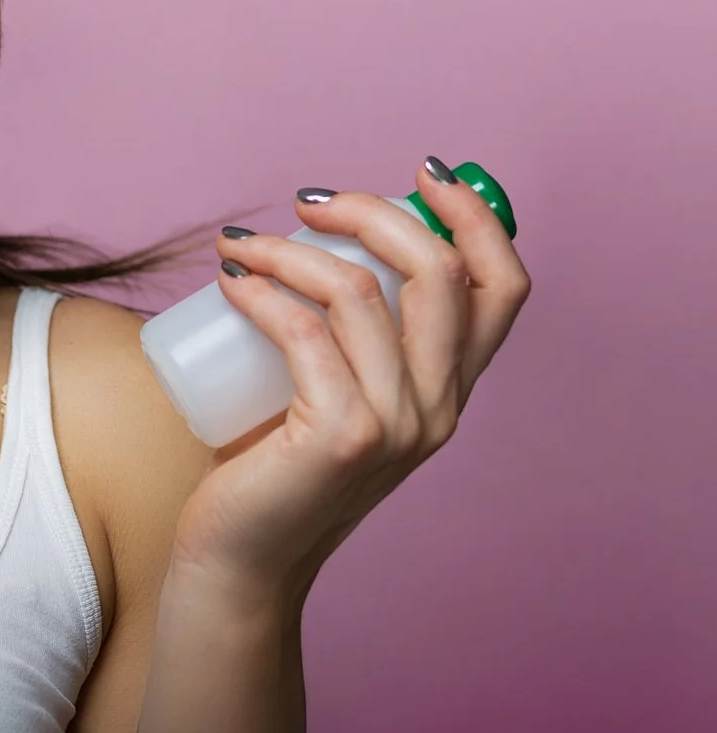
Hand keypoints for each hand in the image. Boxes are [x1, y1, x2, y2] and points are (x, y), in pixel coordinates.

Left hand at [168, 157, 532, 600]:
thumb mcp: (334, 390)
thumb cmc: (271, 465)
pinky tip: (229, 281)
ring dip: (290, 250)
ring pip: (360, 291)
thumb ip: (347, 339)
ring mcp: (398, 424)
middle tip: (307, 203)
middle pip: (441, 271)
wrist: (242, 559)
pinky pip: (303, 331)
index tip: (424, 173)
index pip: (504, 286)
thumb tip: (316, 238)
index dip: (476, 217)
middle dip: (374, 212)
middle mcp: (441, 406)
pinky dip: (262, 290)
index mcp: (450, 389)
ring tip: (240, 246)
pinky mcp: (344, 436)